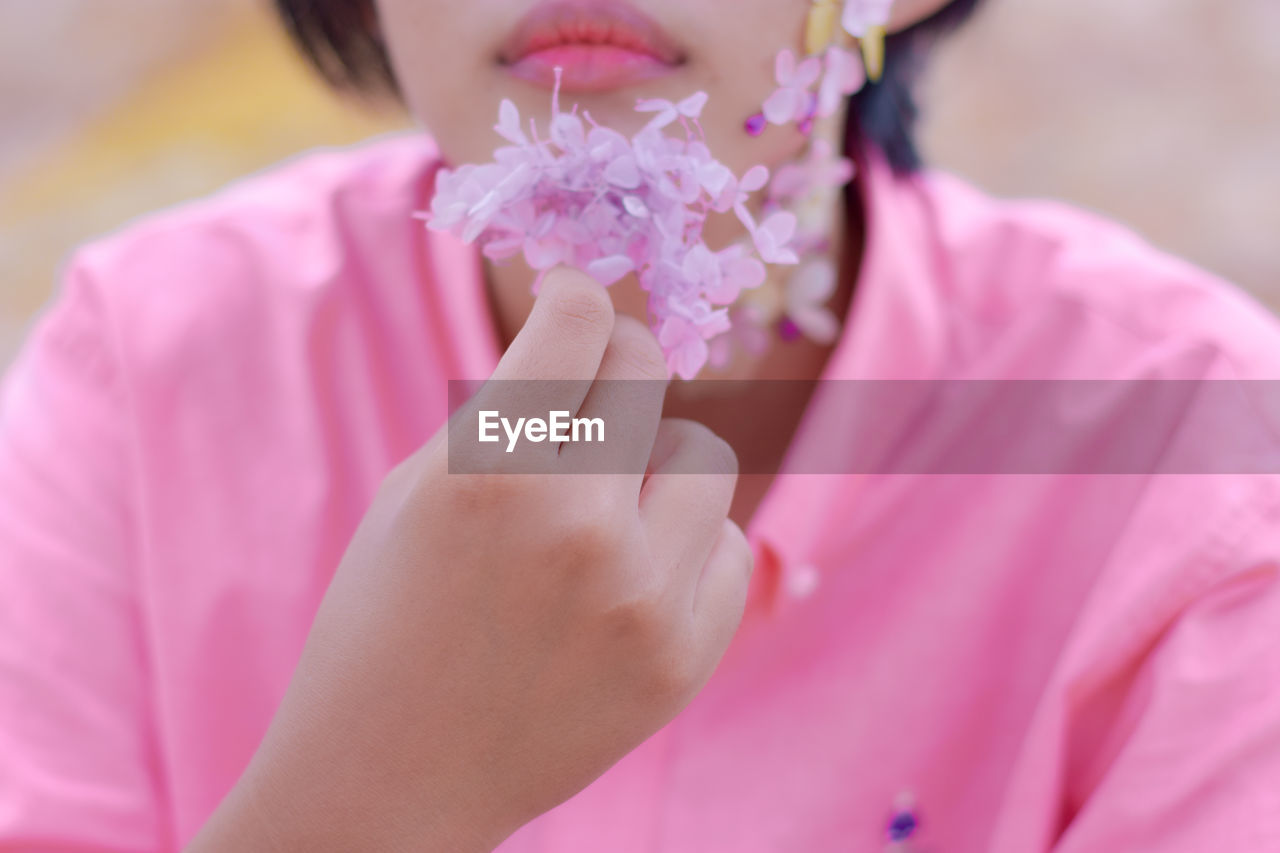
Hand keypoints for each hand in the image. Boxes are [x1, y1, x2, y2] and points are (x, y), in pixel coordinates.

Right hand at [188, 266, 752, 851]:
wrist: (391, 780)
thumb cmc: (385, 621)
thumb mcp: (416, 491)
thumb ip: (507, 408)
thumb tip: (592, 335)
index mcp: (487, 469)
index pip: (581, 319)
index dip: (575, 296)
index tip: (572, 306)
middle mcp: (574, 523)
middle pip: (647, 369)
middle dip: (617, 364)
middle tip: (591, 391)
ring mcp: (640, 596)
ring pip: (701, 454)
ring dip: (653, 462)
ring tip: (602, 507)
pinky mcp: (683, 658)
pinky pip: (726, 544)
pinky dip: (685, 545)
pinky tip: (630, 576)